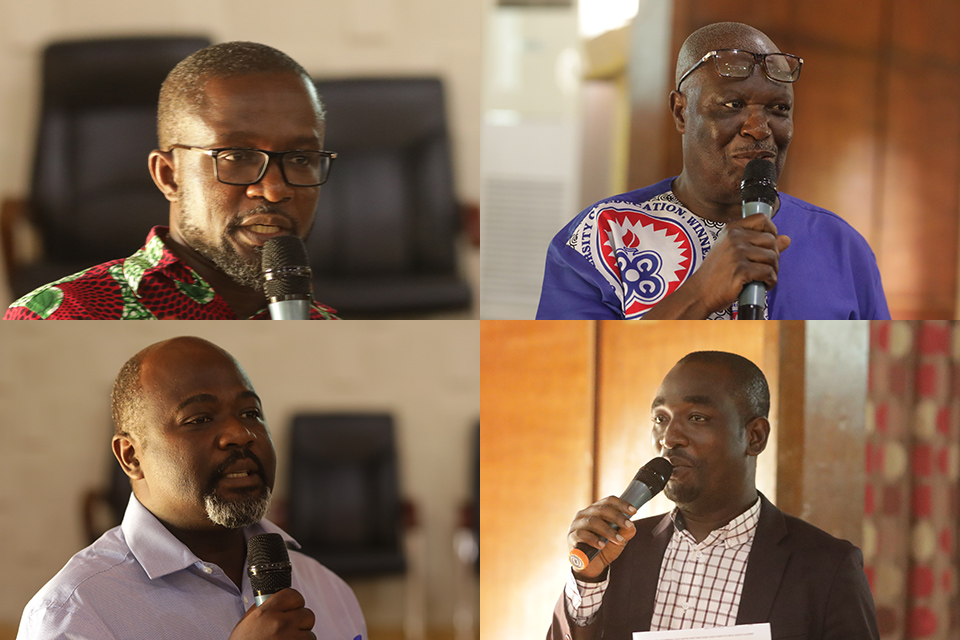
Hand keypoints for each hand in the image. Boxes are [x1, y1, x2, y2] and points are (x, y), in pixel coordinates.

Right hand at [229, 588, 315, 639]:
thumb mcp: (246, 623)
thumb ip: (262, 608)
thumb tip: (276, 599)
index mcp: (266, 613)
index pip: (293, 595)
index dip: (294, 602)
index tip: (292, 607)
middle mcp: (279, 624)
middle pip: (307, 614)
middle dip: (301, 621)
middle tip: (291, 628)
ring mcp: (289, 639)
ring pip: (310, 634)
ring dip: (301, 638)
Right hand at [567, 496, 637, 579]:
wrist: (592, 566)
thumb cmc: (605, 547)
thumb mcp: (619, 540)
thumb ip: (626, 532)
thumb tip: (631, 526)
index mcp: (596, 510)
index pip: (608, 501)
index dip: (621, 504)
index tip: (633, 511)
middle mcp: (585, 514)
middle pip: (601, 509)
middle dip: (617, 517)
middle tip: (629, 525)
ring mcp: (576, 524)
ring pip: (592, 521)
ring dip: (608, 530)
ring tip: (619, 540)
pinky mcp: (571, 537)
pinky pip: (580, 534)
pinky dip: (592, 539)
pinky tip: (602, 545)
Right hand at [642, 212, 790, 318]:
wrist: (699, 293)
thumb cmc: (716, 274)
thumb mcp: (734, 253)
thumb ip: (760, 244)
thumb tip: (786, 239)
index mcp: (731, 230)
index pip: (761, 219)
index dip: (772, 230)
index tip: (771, 243)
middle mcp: (734, 238)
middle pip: (771, 240)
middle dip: (774, 257)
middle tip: (766, 268)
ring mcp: (737, 253)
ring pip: (772, 257)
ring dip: (773, 271)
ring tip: (764, 278)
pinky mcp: (741, 270)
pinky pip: (768, 272)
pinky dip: (770, 281)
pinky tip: (763, 285)